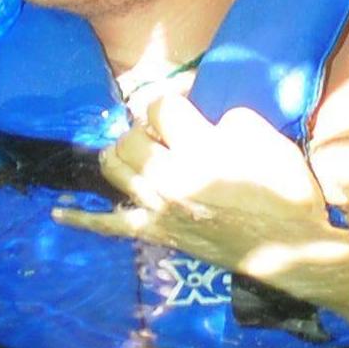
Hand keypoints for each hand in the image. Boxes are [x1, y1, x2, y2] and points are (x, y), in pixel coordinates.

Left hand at [53, 92, 339, 284]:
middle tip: (167, 130)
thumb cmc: (284, 190)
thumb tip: (204, 116)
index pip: (162, 106)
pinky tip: (59, 214)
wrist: (289, 249)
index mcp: (198, 148)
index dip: (174, 98)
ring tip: (138, 149)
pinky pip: (110, 227)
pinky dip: (82, 220)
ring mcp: (158, 207)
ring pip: (114, 168)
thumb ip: (228, 115)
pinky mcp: (157, 232)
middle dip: (144, 125)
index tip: (186, 103)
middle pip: (130, 136)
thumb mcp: (267, 137)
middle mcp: (169, 176)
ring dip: (120, 151)